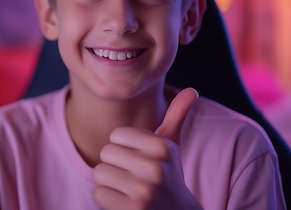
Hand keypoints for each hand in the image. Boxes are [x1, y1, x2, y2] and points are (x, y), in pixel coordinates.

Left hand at [92, 88, 201, 209]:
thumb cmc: (166, 177)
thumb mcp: (171, 148)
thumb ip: (177, 117)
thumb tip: (192, 90)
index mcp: (163, 147)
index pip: (117, 135)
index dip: (123, 148)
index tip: (139, 161)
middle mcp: (156, 168)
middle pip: (106, 153)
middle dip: (114, 166)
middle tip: (133, 178)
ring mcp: (145, 191)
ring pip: (99, 174)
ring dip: (109, 184)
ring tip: (129, 191)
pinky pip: (98, 194)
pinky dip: (107, 201)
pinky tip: (126, 205)